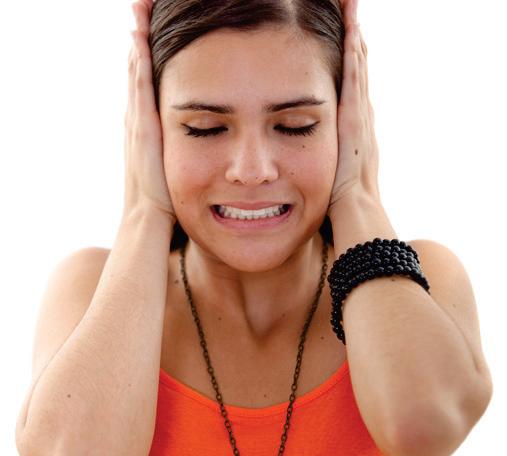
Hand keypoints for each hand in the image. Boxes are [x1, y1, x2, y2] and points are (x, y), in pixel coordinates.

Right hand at [123, 0, 175, 222]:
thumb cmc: (166, 202)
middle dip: (139, 39)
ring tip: (138, 11)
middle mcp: (138, 120)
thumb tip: (209, 151)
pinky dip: (138, 62)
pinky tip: (139, 37)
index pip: (146, 86)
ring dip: (137, 42)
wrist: (150, 220)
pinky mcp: (141, 128)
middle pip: (137, 71)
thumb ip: (188, 156)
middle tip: (141, 9)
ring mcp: (137, 122)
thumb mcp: (177, 171)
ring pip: (136, 73)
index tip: (150, 32)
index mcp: (146, 129)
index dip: (146, 58)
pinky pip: (140, 88)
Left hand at [328, 0, 380, 215]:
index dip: (349, 58)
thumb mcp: (325, 174)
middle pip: (357, 69)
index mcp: (353, 128)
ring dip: (356, 37)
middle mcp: (361, 117)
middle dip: (354, 38)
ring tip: (353, 7)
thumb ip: (318, 159)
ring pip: (358, 68)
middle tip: (351, 8)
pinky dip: (355, 56)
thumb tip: (295, 155)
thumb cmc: (339, 203)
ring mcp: (361, 118)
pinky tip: (353, 31)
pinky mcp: (356, 122)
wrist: (355, 217)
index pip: (351, 85)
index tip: (344, 32)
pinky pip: (355, 83)